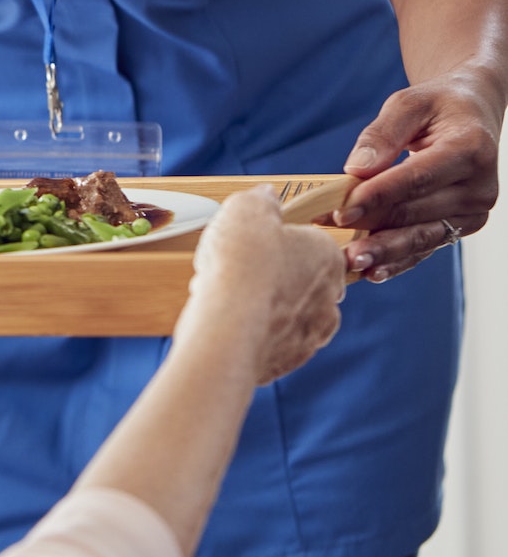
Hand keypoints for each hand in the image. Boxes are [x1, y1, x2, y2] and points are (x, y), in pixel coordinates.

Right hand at [182, 187, 345, 384]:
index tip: (255, 243)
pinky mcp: (291, 361)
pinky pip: (275, 343)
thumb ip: (260, 198)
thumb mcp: (245, 208)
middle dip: (277, 276)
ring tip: (229, 299)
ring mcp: (312, 333)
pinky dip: (256, 334)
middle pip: (304, 279)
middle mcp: (329, 296)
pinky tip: (229, 323)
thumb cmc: (241, 264)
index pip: (312, 242)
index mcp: (327, 255)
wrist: (228, 329)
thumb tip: (267, 196)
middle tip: (239, 270)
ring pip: (291, 314)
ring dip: (266, 307)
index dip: (280, 241)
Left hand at [337, 72, 500, 279]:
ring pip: (421, 237)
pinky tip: (372, 272)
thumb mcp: (409, 103)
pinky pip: (426, 246)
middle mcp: (479, 187)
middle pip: (415, 212)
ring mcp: (474, 212)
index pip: (417, 179)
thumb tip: (356, 169)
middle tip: (329, 232)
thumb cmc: (437, 106)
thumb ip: (382, 134)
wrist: (473, 117)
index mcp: (470, 149)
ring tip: (350, 262)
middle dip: (370, 223)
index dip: (378, 196)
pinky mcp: (462, 226)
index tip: (342, 209)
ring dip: (383, 252)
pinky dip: (398, 261)